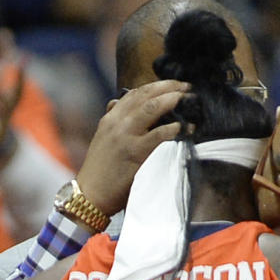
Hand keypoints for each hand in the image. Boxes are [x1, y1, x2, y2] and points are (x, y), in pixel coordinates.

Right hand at [76, 80, 189, 217]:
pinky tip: (183, 127)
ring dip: (172, 100)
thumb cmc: (100, 172)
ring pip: (151, 108)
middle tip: (187, 86)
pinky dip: (172, 128)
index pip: (135, 93)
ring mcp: (125, 136)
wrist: (90, 195)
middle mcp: (117, 122)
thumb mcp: (103, 139)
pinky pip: (157, 135)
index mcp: (110, 117)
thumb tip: (117, 103)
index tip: (173, 84)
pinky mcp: (134, 153)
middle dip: (169, 87)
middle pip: (146, 94)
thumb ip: (113, 121)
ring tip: (189, 99)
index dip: (156, 85)